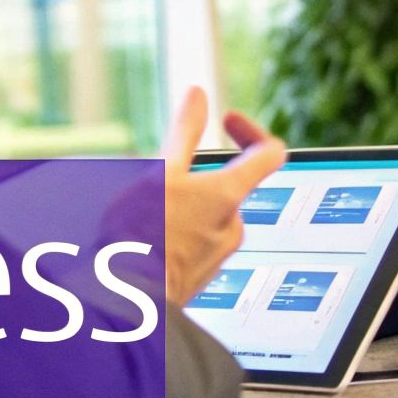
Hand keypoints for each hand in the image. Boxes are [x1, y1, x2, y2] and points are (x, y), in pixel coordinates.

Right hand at [162, 86, 286, 306]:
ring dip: (179, 207)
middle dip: (194, 178)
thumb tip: (199, 95)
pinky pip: (193, 243)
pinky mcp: (199, 276)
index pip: (270, 152)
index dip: (251, 129)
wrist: (128, 303)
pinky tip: (144, 239)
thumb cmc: (143, 236)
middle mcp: (233, 227)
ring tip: (142, 216)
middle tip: (157, 182)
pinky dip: (174, 233)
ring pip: (205, 215)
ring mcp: (218, 254)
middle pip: (226, 186)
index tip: (225, 122)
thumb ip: (185, 132)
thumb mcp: (161, 172)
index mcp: (230, 196)